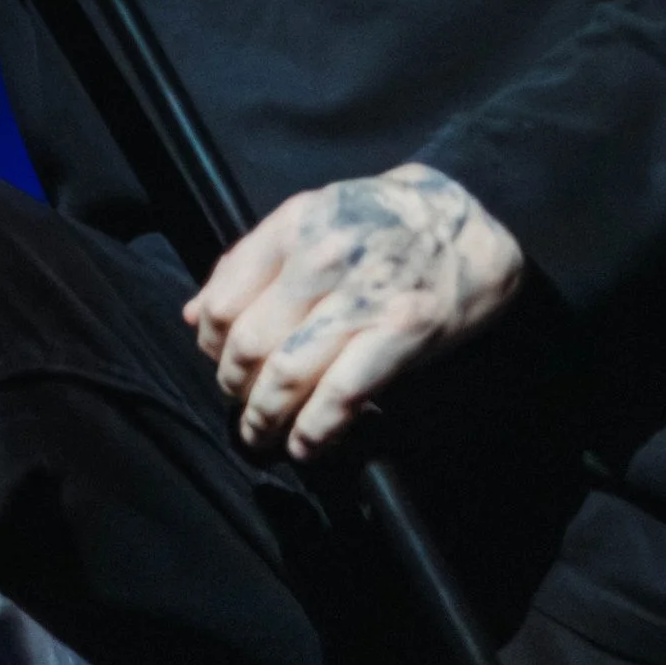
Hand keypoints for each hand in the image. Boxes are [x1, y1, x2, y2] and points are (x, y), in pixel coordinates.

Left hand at [185, 162, 523, 460]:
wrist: (470, 221)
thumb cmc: (383, 223)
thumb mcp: (313, 219)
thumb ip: (251, 262)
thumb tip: (195, 316)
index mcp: (294, 225)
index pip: (224, 301)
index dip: (212, 347)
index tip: (220, 364)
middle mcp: (323, 258)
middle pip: (250, 344)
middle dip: (236, 389)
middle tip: (241, 405)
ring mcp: (363, 296)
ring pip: (287, 375)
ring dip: (265, 418)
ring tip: (261, 436)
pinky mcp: (403, 331)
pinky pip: (340, 395)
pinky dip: (314, 431)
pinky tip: (305, 445)